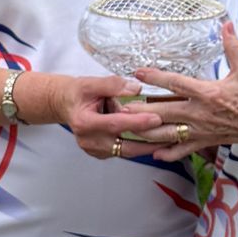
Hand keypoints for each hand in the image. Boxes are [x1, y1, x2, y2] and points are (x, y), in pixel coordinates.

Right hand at [45, 74, 165, 160]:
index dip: (137, 122)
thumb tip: (135, 88)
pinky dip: (139, 147)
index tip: (156, 118)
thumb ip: (113, 84)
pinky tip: (155, 141)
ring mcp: (95, 150)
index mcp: (84, 122)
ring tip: (169, 140)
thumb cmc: (79, 93)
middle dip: (149, 142)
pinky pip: (123, 152)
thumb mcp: (91, 82)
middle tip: (171, 135)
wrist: (66, 104)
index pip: (115, 124)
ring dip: (147, 147)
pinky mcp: (101, 154)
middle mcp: (89, 140)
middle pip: (124, 146)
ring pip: (126, 152)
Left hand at [142, 24, 237, 161]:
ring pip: (169, 133)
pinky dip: (169, 152)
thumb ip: (233, 47)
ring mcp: (202, 129)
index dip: (155, 77)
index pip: (176, 83)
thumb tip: (226, 25)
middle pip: (164, 111)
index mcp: (209, 93)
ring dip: (148, 132)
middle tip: (120, 106)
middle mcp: (201, 113)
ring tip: (129, 129)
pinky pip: (184, 149)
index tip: (138, 72)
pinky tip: (156, 153)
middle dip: (141, 110)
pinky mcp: (206, 141)